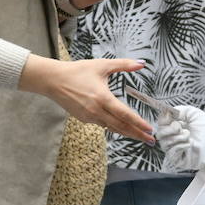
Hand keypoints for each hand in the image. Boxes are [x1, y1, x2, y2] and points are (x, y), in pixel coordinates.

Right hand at [19, 55, 153, 141]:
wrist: (53, 80)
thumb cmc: (78, 71)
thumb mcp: (102, 65)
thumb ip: (123, 65)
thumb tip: (141, 64)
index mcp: (103, 98)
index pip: (125, 115)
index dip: (138, 123)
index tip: (150, 130)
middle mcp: (97, 111)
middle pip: (121, 126)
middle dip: (137, 134)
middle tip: (151, 140)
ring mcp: (89, 117)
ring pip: (112, 127)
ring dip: (126, 132)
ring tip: (139, 136)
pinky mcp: (83, 119)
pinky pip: (102, 124)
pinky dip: (113, 126)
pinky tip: (120, 127)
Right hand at [158, 103, 204, 171]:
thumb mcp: (194, 113)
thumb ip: (180, 110)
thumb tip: (168, 112)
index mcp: (176, 126)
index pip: (161, 123)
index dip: (163, 119)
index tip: (170, 117)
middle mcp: (174, 138)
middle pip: (160, 134)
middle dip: (169, 129)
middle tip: (180, 127)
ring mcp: (175, 150)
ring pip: (164, 143)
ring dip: (176, 137)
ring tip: (188, 135)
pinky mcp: (179, 160)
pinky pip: (171, 153)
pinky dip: (179, 146)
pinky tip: (189, 144)